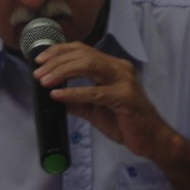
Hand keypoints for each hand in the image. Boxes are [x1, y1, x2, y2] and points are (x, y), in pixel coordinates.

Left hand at [33, 42, 173, 158]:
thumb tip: (53, 96)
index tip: (40, 59)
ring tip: (45, 81)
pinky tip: (58, 96)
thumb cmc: (126, 122)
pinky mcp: (125, 97)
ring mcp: (124, 80)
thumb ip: (77, 101)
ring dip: (62, 72)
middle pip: (83, 54)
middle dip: (57, 61)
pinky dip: (74, 93)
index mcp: (113, 66)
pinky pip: (95, 92)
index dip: (60, 51)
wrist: (152, 139)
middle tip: (38, 72)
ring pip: (89, 65)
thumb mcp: (95, 109)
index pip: (83, 50)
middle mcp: (119, 68)